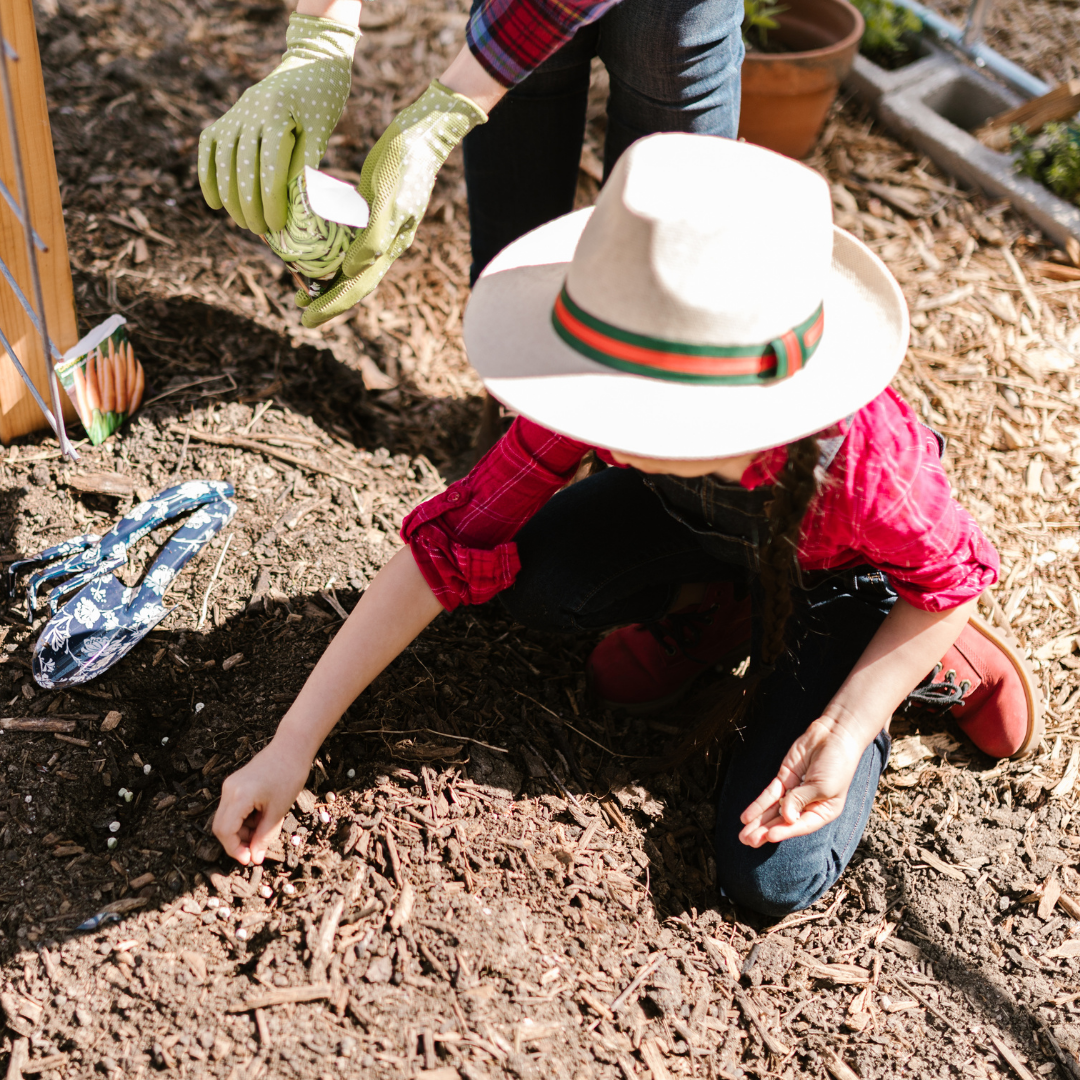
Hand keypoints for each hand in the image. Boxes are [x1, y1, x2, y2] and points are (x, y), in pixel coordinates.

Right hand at [198, 13, 360, 233]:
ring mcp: (233, 114)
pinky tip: (215, 204)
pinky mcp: (225, 117)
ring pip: (223, 162)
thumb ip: (307, 164)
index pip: (269, 168)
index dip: (271, 201)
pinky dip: (208, 176)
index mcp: (275, 115)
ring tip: (244, 224)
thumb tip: (300, 207)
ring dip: (230, 198)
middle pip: (243, 169)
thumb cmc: (321, 102)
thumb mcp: (321, 131)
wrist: (308, 64)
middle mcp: (248, 112)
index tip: (277, 226)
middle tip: (261, 232)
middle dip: (250, 206)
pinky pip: (208, 148)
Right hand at [213, 737, 310, 864]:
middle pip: (220, 827)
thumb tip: (255, 858)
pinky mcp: (235, 783)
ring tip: (265, 828)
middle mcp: (229, 790)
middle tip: (256, 849)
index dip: (234, 849)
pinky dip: (244, 819)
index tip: (250, 859)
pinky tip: (262, 817)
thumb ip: (264, 836)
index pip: (225, 832)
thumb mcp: (278, 810)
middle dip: (236, 842)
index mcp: (239, 796)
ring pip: (226, 818)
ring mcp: (230, 785)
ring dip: (242, 831)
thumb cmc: (289, 776)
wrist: (292, 747)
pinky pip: (233, 808)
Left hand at [298, 79, 485, 326]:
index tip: (306, 320)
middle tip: (300, 310)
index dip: (331, 305)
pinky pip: (350, 240)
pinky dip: (332, 250)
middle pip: (353, 281)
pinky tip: (317, 247)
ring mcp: (380, 228)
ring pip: (351, 264)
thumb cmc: (406, 161)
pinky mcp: (374, 210)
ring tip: (304, 286)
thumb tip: (351, 270)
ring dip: (328, 278)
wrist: (425, 131)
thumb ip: (373, 236)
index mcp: (389, 245)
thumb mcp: (388, 197)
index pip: (357, 286)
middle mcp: (385, 243)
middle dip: (326, 298)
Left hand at [738, 717, 868, 846]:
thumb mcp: (823, 786)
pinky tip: (746, 817)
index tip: (769, 836)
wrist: (835, 735)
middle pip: (783, 821)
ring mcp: (794, 792)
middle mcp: (808, 805)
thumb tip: (785, 817)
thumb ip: (802, 800)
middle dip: (765, 831)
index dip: (785, 831)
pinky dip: (758, 805)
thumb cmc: (837, 764)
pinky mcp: (784, 779)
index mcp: (823, 811)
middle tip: (748, 842)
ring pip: (773, 811)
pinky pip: (769, 795)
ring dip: (758, 822)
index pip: (802, 825)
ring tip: (743, 836)